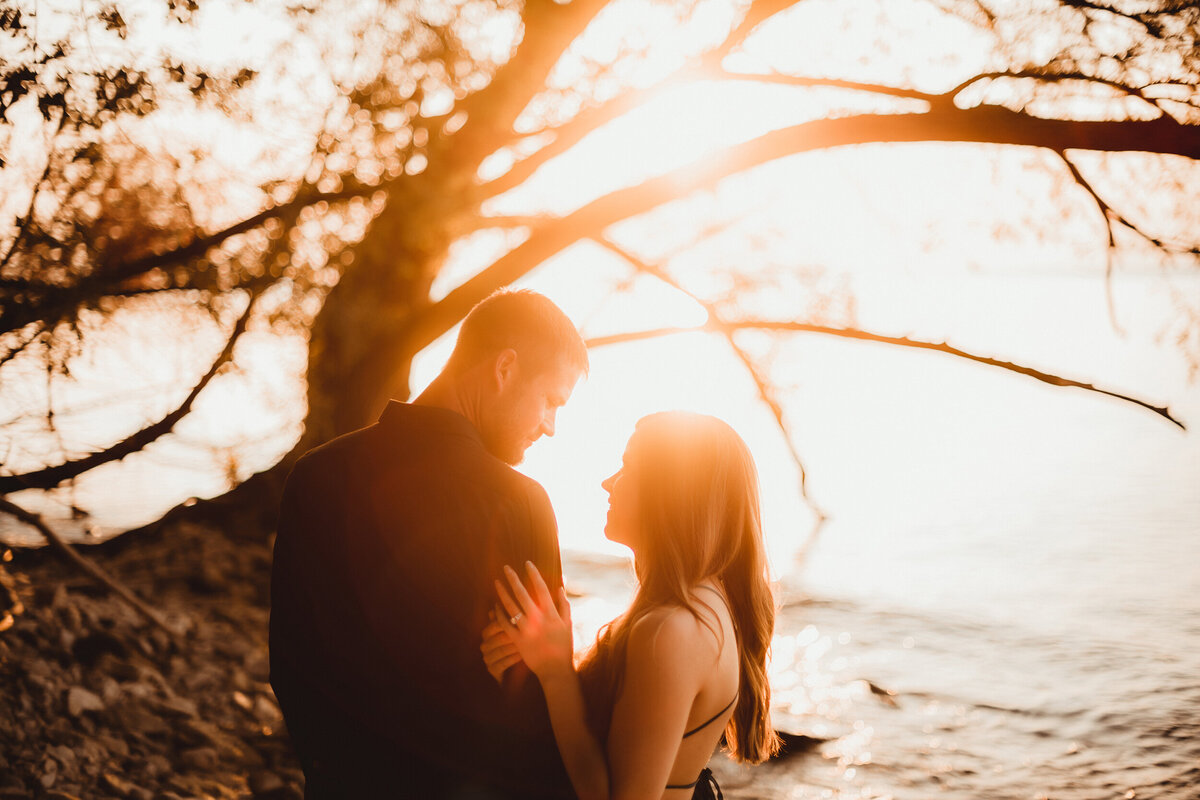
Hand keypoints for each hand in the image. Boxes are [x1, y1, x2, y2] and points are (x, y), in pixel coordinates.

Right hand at [481, 613, 522, 683]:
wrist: (513, 669)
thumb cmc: (514, 643)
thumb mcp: (513, 630)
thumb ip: (510, 617)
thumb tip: (512, 601)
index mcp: (487, 632)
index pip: (495, 624)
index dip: (508, 622)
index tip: (522, 620)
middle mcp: (484, 645)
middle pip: (498, 638)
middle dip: (513, 635)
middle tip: (527, 633)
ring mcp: (487, 658)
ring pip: (501, 650)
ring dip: (515, 647)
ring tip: (528, 644)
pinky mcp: (492, 670)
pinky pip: (502, 663)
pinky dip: (513, 659)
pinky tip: (522, 656)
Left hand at [494, 562, 573, 681]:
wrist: (555, 670)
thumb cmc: (563, 647)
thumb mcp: (567, 624)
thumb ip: (564, 605)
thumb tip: (560, 587)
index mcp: (551, 614)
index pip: (541, 588)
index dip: (533, 574)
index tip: (527, 563)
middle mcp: (538, 619)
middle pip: (522, 594)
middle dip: (513, 579)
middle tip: (506, 568)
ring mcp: (526, 629)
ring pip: (510, 606)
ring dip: (502, 592)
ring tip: (496, 582)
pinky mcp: (517, 640)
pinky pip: (504, 624)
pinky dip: (499, 614)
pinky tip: (495, 606)